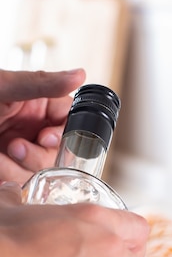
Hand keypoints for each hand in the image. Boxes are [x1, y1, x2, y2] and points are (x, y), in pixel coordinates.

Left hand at [0, 68, 85, 183]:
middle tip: (14, 146)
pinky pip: (18, 182)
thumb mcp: (3, 87)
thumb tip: (79, 74)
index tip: (45, 137)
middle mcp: (30, 128)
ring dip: (16, 168)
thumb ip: (42, 83)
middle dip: (36, 155)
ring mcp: (18, 150)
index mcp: (36, 105)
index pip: (68, 122)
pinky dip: (6, 177)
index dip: (62, 134)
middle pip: (55, 153)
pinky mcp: (6, 168)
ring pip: (37, 171)